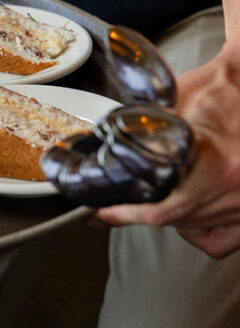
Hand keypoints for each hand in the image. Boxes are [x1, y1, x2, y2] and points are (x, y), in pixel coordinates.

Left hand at [96, 48, 239, 257]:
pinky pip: (225, 240)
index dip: (125, 215)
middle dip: (145, 212)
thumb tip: (106, 148)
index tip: (101, 214)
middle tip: (121, 205)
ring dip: (175, 220)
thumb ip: (145, 129)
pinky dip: (204, 234)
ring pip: (200, 229)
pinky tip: (191, 220)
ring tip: (158, 200)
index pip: (164, 209)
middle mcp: (238, 188)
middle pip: (180, 220)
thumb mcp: (175, 104)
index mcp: (218, 166)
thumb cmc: (220, 87)